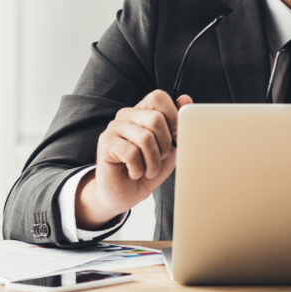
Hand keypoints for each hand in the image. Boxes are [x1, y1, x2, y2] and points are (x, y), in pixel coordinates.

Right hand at [76, 90, 191, 228]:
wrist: (125, 194)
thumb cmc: (148, 169)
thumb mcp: (171, 148)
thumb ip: (178, 125)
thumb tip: (185, 99)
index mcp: (143, 111)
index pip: (158, 97)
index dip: (173, 117)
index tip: (175, 137)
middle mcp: (127, 115)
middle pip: (155, 118)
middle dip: (165, 145)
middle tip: (160, 158)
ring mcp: (114, 128)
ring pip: (145, 137)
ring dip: (153, 161)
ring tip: (149, 170)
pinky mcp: (105, 143)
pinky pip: (131, 153)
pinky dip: (138, 168)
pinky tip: (135, 173)